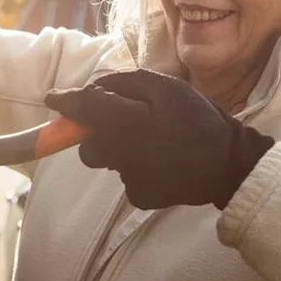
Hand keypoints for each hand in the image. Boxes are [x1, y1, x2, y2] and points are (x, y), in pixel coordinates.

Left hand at [44, 69, 274, 209]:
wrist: (228, 164)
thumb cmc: (198, 119)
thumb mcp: (166, 87)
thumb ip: (125, 83)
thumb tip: (95, 89)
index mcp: (123, 123)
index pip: (82, 109)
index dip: (65, 102)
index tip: (53, 97)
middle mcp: (119, 154)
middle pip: (89, 144)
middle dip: (96, 133)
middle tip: (123, 122)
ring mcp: (128, 179)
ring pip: (109, 161)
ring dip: (121, 149)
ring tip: (154, 141)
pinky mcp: (140, 197)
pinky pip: (128, 177)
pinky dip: (139, 168)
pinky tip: (162, 162)